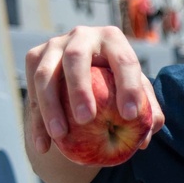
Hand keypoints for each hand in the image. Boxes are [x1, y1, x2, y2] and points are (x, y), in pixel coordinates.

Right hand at [24, 25, 164, 156]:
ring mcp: (54, 45)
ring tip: (60, 136)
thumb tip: (152, 128)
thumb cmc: (117, 87)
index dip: (129, 86)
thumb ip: (149, 109)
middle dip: (79, 88)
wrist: (83, 78)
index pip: (124, 60)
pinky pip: (31, 91)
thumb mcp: (136, 94)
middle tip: (86, 119)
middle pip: (76, 58)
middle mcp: (82, 36)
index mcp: (113, 39)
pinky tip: (43, 146)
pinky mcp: (34, 58)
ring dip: (50, 106)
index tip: (131, 116)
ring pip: (46, 75)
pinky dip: (36, 121)